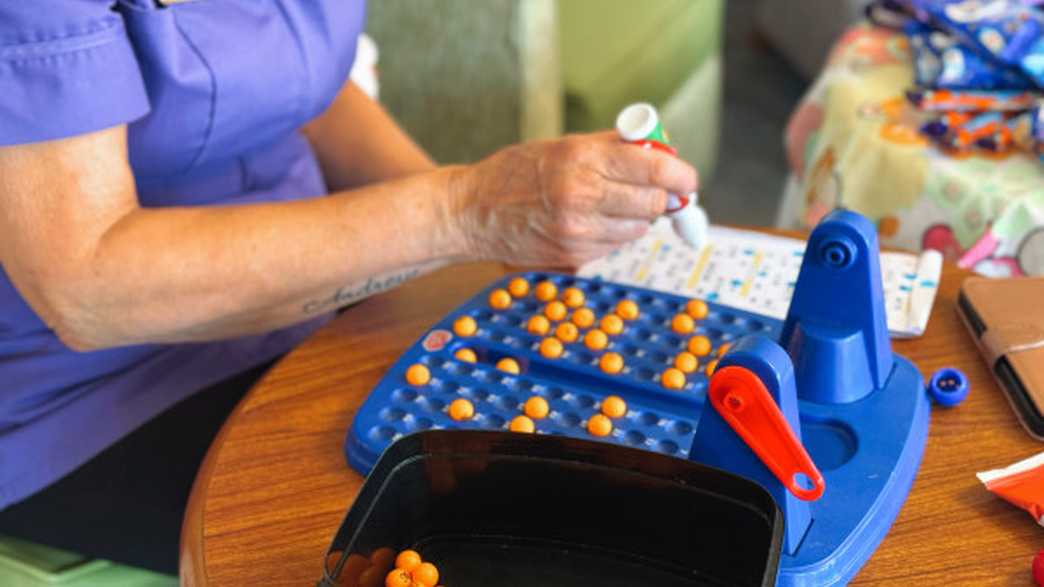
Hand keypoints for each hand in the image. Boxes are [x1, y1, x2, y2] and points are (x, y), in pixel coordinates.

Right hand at [447, 131, 698, 266]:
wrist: (471, 212)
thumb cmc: (514, 172)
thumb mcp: (562, 145)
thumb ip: (611, 146)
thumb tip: (659, 150)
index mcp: (582, 158)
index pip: (654, 169)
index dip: (681, 176)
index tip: (687, 180)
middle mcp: (583, 196)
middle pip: (653, 203)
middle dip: (662, 198)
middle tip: (661, 193)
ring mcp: (579, 230)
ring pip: (638, 229)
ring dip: (638, 218)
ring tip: (614, 204)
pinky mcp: (574, 256)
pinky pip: (615, 245)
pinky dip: (615, 234)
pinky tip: (592, 221)